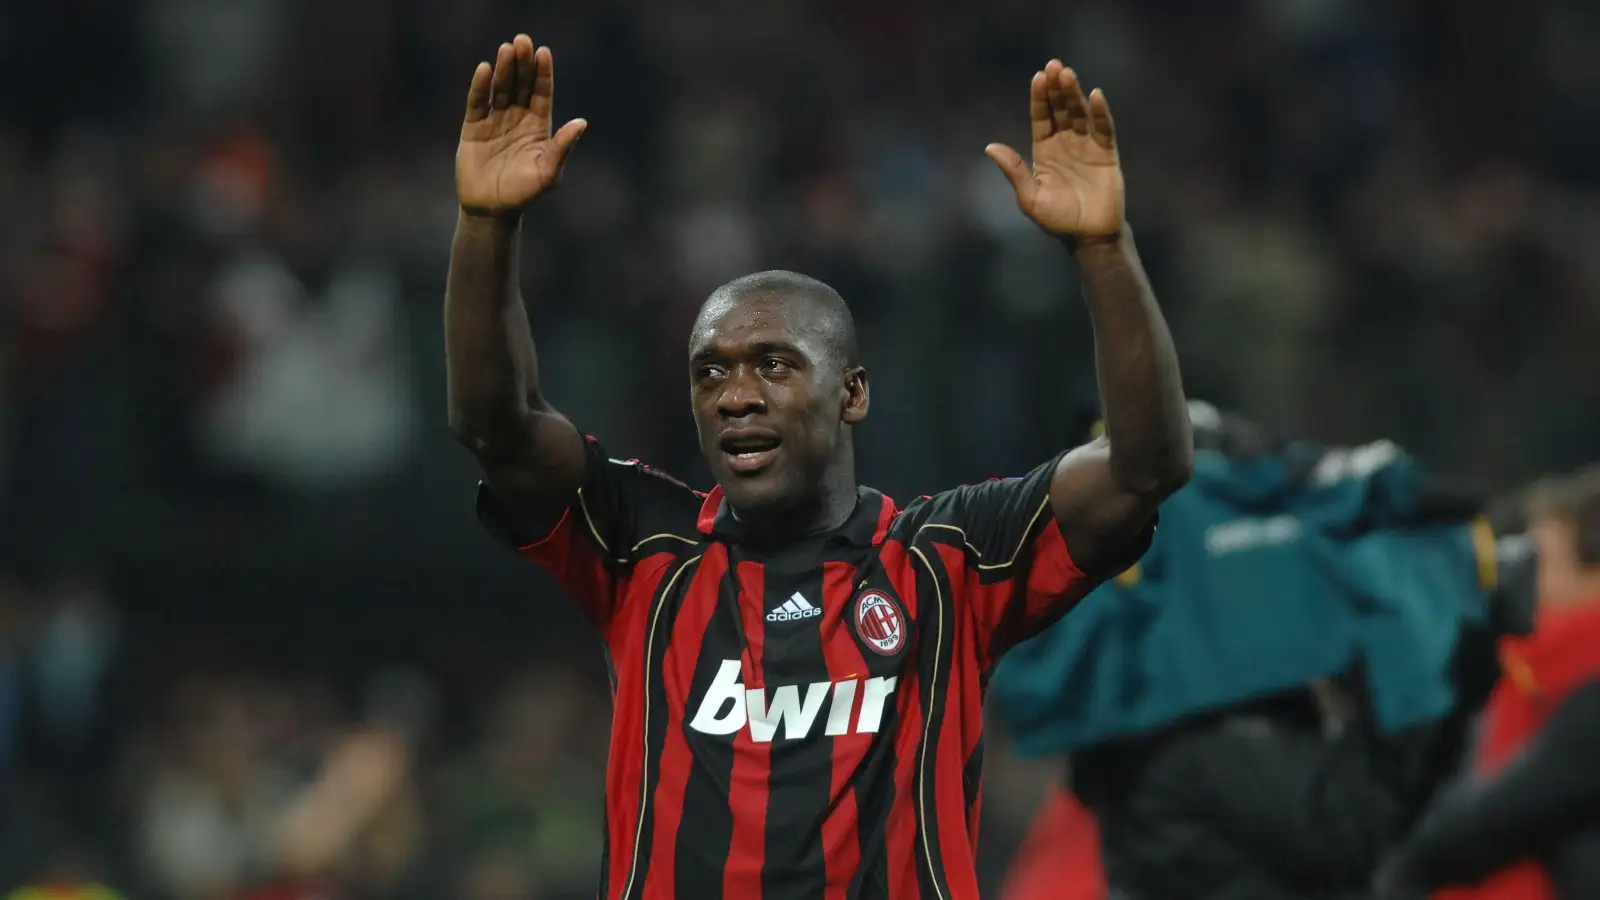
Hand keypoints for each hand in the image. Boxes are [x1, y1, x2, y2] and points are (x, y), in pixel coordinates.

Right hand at [457, 35, 586, 218]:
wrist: (492, 210)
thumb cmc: (524, 194)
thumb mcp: (548, 173)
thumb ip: (562, 147)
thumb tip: (581, 122)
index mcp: (538, 126)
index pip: (541, 93)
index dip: (542, 73)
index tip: (544, 52)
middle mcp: (518, 118)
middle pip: (521, 84)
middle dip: (523, 63)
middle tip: (523, 41)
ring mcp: (495, 120)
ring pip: (501, 89)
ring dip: (504, 69)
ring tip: (507, 49)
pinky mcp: (474, 126)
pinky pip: (478, 102)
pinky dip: (481, 86)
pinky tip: (485, 69)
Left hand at [986, 60, 1123, 240]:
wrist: (1088, 237)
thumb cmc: (1057, 220)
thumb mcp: (1029, 198)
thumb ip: (1013, 171)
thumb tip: (989, 147)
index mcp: (1044, 151)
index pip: (1041, 117)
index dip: (1039, 97)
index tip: (1038, 77)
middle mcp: (1065, 144)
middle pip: (1060, 109)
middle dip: (1056, 88)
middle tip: (1054, 65)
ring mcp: (1087, 146)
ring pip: (1080, 113)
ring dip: (1074, 94)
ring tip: (1068, 74)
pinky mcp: (1107, 153)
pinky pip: (1104, 128)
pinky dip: (1101, 112)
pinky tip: (1095, 95)